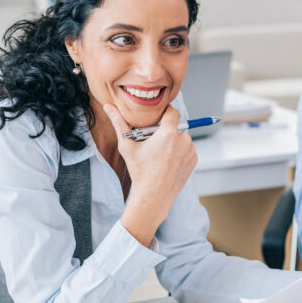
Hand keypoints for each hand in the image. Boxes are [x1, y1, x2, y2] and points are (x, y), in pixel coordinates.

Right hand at [105, 104, 196, 244]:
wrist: (154, 196)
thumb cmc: (140, 172)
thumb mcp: (127, 146)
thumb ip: (119, 123)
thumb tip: (108, 106)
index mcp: (168, 133)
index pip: (172, 111)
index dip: (165, 113)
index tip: (157, 119)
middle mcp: (183, 140)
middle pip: (175, 127)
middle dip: (165, 132)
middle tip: (153, 143)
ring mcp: (190, 151)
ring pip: (181, 139)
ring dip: (173, 142)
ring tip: (160, 155)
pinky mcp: (194, 160)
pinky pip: (186, 150)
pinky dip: (179, 153)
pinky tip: (168, 162)